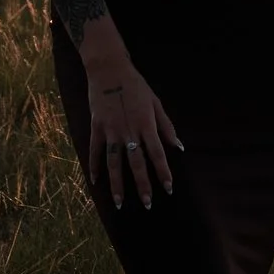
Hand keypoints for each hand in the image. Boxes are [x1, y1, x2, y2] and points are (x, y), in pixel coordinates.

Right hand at [84, 53, 181, 210]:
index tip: (169, 188)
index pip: (157, 154)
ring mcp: (111, 130)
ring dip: (117, 184)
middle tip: (147, 204)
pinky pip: (95, 151)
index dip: (164, 172)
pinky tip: (95, 182)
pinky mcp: (97, 127)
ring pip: (114, 163)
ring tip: (119, 203)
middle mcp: (129, 130)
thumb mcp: (156, 103)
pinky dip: (94, 166)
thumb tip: (179, 147)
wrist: (109, 69)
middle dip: (143, 185)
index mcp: (146, 124)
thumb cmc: (136, 86)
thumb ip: (166, 127)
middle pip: (137, 163)